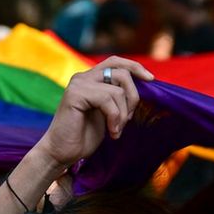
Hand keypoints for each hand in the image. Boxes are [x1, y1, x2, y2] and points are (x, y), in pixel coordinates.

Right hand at [33, 58, 153, 170]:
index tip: (151, 79)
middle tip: (128, 120)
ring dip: (124, 114)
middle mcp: (83, 77)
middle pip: (122, 72)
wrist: (61, 152)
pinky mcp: (75, 94)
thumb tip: (142, 87)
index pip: (116, 62)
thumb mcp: (107, 113)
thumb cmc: (84, 136)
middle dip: (133, 97)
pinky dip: (115, 118)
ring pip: (118, 89)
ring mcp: (78, 84)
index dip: (135, 67)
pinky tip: (112, 132)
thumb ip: (117, 98)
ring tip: (116, 130)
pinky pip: (108, 99)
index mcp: (90, 79)